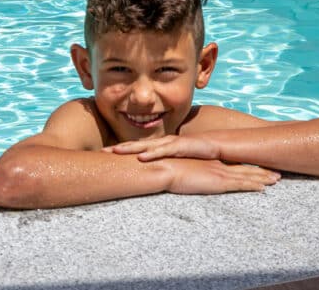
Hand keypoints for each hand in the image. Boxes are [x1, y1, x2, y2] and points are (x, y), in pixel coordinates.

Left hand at [104, 135, 220, 161]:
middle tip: (101, 152)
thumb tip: (150, 176)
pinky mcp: (181, 145)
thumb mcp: (175, 161)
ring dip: (130, 148)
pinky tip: (141, 157)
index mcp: (159, 146)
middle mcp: (162, 142)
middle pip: (135, 145)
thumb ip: (163, 166)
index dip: (120, 151)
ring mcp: (170, 143)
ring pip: (146, 146)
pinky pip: (164, 150)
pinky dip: (152, 153)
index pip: (136, 148)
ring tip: (115, 152)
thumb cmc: (194, 154)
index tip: (104, 155)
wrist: (216, 145)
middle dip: (118, 148)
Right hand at [164, 158, 279, 194]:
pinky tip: (263, 188)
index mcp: (209, 162)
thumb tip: (186, 173)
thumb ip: (187, 169)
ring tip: (276, 180)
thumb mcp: (179, 167)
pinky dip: (253, 185)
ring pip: (247, 176)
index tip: (257, 165)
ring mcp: (219, 173)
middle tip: (275, 173)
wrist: (164, 167)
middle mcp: (217, 165)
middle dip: (261, 171)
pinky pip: (240, 184)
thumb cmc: (166, 167)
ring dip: (263, 178)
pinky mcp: (218, 181)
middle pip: (244, 168)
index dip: (246, 165)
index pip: (232, 164)